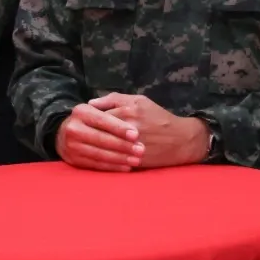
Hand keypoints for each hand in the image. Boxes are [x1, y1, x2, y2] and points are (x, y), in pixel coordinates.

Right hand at [55, 102, 144, 170]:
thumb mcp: (98, 107)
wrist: (63, 132)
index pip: (103, 120)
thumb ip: (112, 103)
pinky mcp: (73, 160)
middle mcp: (73, 128)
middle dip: (123, 145)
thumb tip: (124, 108)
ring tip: (136, 160)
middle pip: (101, 139)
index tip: (136, 134)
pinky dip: (112, 167)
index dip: (119, 128)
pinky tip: (126, 167)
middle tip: (141, 150)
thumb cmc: (90, 119)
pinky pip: (96, 165)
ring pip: (99, 154)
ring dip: (120, 158)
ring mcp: (71, 146)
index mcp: (81, 112)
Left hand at [91, 93, 208, 168]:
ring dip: (94, 148)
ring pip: (105, 147)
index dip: (87, 120)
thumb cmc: (158, 117)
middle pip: (99, 132)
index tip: (80, 123)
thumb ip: (114, 99)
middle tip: (79, 137)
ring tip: (87, 147)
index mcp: (129, 110)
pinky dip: (105, 159)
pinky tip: (98, 158)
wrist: (181, 140)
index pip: (98, 116)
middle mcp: (130, 127)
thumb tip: (90, 103)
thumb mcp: (139, 100)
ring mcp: (132, 144)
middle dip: (88, 135)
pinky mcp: (135, 159)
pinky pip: (114, 159)